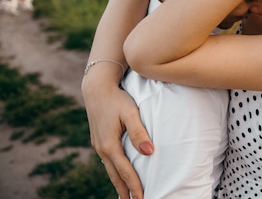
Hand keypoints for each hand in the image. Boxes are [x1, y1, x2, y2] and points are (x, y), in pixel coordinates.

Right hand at [83, 81, 152, 198]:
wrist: (97, 88)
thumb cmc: (118, 99)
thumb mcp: (131, 113)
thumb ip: (140, 133)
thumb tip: (149, 153)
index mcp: (110, 145)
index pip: (125, 171)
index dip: (134, 186)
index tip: (142, 198)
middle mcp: (102, 148)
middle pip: (115, 176)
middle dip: (125, 191)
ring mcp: (99, 145)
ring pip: (110, 170)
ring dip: (119, 184)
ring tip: (128, 196)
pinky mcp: (99, 141)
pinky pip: (108, 162)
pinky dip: (115, 172)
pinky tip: (120, 176)